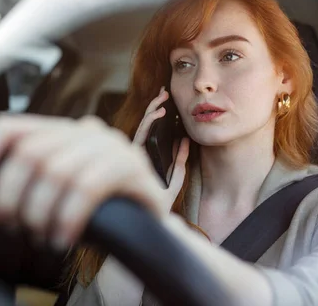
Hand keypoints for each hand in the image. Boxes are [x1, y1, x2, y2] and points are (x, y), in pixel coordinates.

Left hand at [0, 113, 169, 247]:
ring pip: (58, 170)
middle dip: (14, 198)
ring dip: (42, 212)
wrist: (140, 228)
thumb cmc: (85, 211)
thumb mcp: (32, 206)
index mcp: (56, 131)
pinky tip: (64, 238)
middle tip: (19, 226)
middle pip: (30, 152)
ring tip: (43, 235)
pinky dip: (69, 217)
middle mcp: (84, 130)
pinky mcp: (132, 167)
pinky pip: (90, 186)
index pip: (7, 127)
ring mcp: (112, 145)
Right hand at [132, 86, 189, 211]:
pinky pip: (140, 136)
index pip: (150, 132)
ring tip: (164, 100)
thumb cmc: (159, 206)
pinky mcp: (132, 158)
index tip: (167, 101)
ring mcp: (133, 156)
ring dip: (152, 111)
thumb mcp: (175, 181)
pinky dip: (149, 122)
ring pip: (142, 127)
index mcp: (146, 158)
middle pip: (145, 126)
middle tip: (164, 92)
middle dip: (155, 107)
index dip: (157, 115)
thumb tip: (185, 142)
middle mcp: (137, 155)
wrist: (151, 224)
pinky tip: (159, 113)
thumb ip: (179, 163)